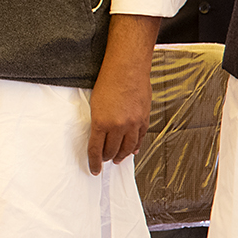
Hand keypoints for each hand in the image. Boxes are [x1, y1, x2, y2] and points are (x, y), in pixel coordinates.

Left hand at [87, 56, 150, 174]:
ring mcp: (133, 123)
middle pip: (112, 151)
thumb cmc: (108, 80)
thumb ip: (98, 122)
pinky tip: (132, 150)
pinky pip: (140, 138)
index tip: (94, 169)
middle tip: (104, 161)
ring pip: (127, 148)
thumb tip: (99, 135)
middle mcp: (118, 126)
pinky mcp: (144, 118)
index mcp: (101, 122)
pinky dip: (135, 146)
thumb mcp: (95, 103)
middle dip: (107, 158)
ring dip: (121, 155)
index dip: (94, 162)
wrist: (127, 67)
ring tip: (117, 159)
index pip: (96, 150)